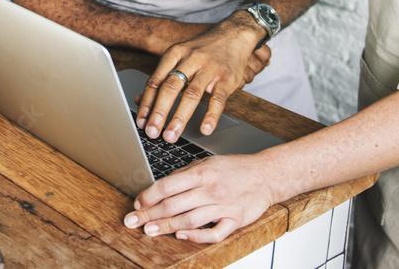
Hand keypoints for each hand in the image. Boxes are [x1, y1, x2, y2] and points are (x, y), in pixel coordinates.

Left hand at [123, 154, 275, 242]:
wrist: (266, 175)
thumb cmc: (236, 169)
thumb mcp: (209, 162)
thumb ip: (186, 175)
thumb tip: (161, 187)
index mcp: (203, 172)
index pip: (168, 185)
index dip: (149, 196)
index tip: (137, 205)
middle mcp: (211, 189)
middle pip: (174, 204)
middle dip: (149, 214)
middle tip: (132, 222)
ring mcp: (223, 206)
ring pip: (189, 219)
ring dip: (166, 226)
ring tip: (149, 231)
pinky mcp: (235, 221)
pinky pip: (214, 232)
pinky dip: (197, 235)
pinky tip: (182, 235)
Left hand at [135, 23, 270, 141]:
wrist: (234, 35)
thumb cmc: (203, 50)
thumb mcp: (179, 56)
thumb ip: (161, 78)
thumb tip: (139, 100)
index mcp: (175, 53)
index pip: (156, 81)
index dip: (147, 103)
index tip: (141, 122)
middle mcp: (191, 59)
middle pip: (171, 87)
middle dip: (159, 112)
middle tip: (152, 132)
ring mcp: (210, 68)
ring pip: (192, 94)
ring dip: (179, 117)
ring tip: (171, 135)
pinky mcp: (227, 78)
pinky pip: (218, 99)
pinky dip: (211, 115)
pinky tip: (204, 129)